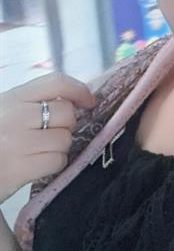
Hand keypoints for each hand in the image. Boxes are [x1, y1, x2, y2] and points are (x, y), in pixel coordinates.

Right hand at [0, 72, 96, 204]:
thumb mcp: (4, 110)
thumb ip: (32, 103)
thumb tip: (74, 101)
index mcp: (11, 98)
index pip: (55, 82)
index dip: (79, 90)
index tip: (89, 101)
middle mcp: (15, 116)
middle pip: (66, 113)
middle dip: (66, 125)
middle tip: (50, 134)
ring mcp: (19, 142)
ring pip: (65, 139)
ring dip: (59, 147)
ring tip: (38, 151)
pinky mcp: (22, 168)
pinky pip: (58, 161)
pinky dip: (53, 164)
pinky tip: (36, 165)